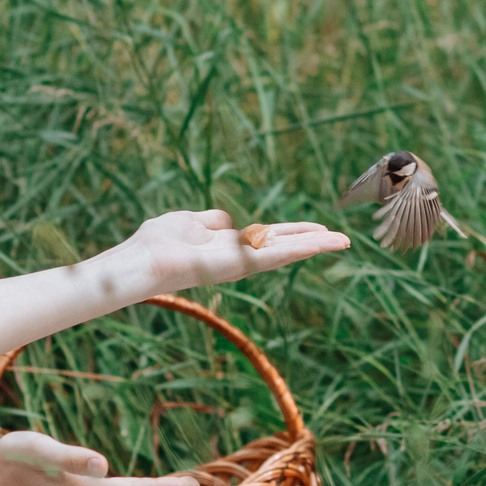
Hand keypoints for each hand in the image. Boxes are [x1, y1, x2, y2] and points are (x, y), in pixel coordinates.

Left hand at [118, 209, 348, 294]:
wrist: (142, 261)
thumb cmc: (156, 243)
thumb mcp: (188, 222)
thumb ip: (209, 221)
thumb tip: (225, 220)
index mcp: (229, 246)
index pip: (269, 238)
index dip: (294, 233)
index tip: (319, 229)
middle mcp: (240, 257)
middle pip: (284, 246)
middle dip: (313, 242)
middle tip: (343, 239)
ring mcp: (241, 263)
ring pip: (286, 252)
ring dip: (315, 246)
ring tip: (343, 241)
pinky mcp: (239, 265)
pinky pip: (274, 256)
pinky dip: (299, 249)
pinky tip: (321, 243)